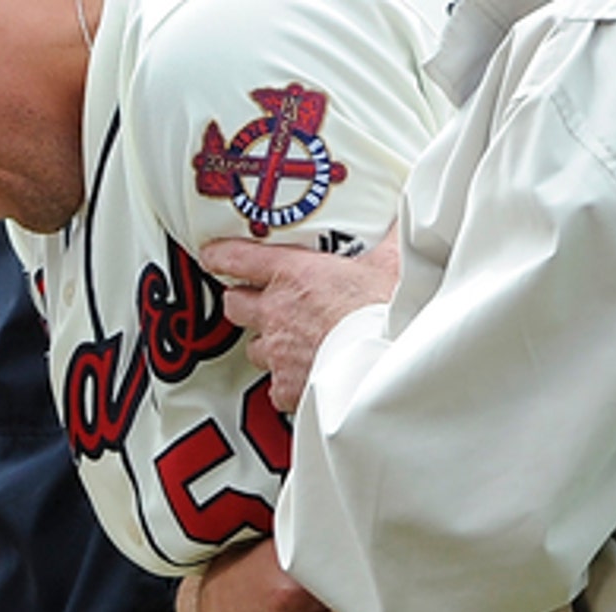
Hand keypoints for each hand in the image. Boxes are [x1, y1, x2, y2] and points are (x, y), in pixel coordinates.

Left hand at [199, 228, 398, 411]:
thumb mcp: (391, 265)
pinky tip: (303, 377)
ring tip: (286, 341)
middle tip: (256, 300)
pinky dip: (286, 382)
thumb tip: (404, 221)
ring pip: (254, 347)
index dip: (221, 255)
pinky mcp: (288, 386)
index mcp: (294, 274)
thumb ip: (390, 240)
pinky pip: (275, 385)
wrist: (387, 364)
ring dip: (266, 343)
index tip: (212, 254)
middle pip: (235, 304)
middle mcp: (277, 312)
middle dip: (242, 302)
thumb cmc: (386, 314)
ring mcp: (278, 351)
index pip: (238, 258)